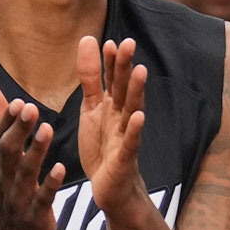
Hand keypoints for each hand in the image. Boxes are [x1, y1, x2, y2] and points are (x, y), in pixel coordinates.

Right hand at [0, 86, 65, 229]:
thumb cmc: (9, 192)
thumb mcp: (1, 160)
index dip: (7, 121)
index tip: (18, 101)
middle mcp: (5, 179)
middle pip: (9, 151)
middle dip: (18, 130)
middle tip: (29, 107)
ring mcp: (19, 198)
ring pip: (25, 172)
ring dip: (36, 151)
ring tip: (47, 129)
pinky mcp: (35, 216)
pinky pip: (42, 199)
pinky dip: (50, 184)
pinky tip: (62, 169)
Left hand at [77, 37, 148, 214]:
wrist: (112, 188)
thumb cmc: (103, 147)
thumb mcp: (92, 108)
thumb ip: (92, 78)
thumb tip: (89, 41)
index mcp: (110, 106)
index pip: (112, 79)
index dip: (111, 62)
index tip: (111, 41)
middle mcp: (121, 117)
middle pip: (123, 89)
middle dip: (125, 67)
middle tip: (129, 43)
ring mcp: (125, 136)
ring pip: (131, 110)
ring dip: (136, 92)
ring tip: (140, 71)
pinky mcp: (125, 158)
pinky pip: (131, 142)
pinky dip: (135, 130)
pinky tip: (139, 117)